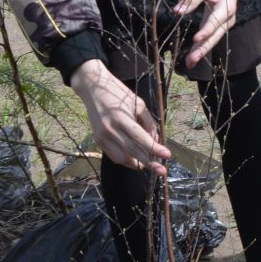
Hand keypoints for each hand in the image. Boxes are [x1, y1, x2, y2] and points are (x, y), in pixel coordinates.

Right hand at [70, 60, 170, 174]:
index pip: (140, 137)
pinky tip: (136, 160)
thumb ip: (148, 122)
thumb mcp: (138, 103)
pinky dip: (126, 161)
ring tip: (149, 165)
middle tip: (162, 171)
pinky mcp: (98, 141)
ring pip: (122, 158)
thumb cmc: (119, 94)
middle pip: (132, 151)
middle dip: (149, 163)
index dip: (154, 148)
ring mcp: (102, 137)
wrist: (93, 89)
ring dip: (137, 164)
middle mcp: (110, 130)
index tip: (167, 155)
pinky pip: (113, 156)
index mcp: (121, 118)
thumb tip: (156, 140)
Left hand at [176, 0, 245, 66]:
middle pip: (215, 37)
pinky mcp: (220, 24)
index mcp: (226, 8)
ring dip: (202, 51)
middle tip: (191, 61)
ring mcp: (225, 23)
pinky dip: (203, 46)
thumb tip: (177, 12)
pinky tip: (194, 55)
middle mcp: (228, 18)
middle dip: (202, 50)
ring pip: (213, 39)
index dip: (205, 31)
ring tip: (190, 63)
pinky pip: (212, 37)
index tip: (195, 39)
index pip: (214, 22)